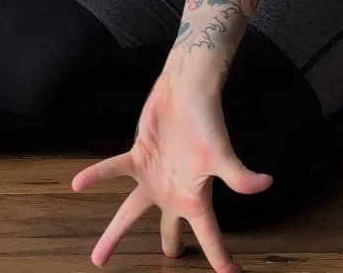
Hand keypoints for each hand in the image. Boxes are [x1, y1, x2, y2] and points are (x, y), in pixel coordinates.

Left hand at [71, 69, 271, 271]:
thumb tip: (266, 183)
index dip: (220, 259)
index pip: (210, 236)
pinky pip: (114, 170)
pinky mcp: (139, 156)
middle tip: (168, 261)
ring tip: (98, 258)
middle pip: (169, 229)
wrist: (188, 88)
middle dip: (169, 247)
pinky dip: (97, 176)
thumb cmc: (207, 119)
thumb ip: (238, 175)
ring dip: (116, 232)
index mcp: (196, 197)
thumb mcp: (221, 152)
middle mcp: (173, 191)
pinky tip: (77, 185)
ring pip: (131, 211)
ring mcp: (154, 176)